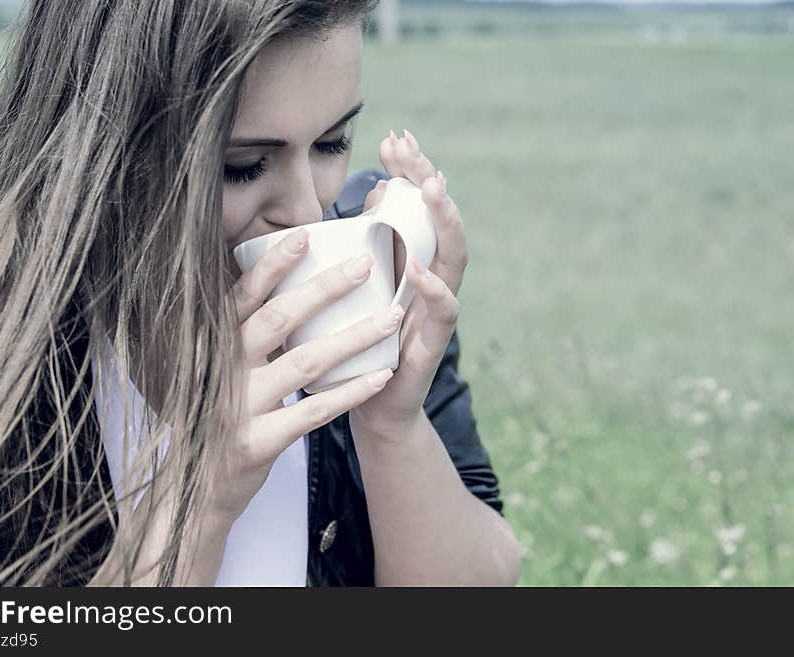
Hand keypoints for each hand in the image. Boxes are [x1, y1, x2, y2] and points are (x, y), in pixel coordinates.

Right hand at [207, 229, 406, 522]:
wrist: (197, 485)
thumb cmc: (221, 414)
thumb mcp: (221, 369)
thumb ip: (246, 334)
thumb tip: (290, 287)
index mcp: (214, 346)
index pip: (243, 296)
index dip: (273, 265)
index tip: (305, 235)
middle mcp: (223, 370)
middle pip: (278, 320)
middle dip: (324, 289)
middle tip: (365, 266)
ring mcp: (239, 408)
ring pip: (304, 363)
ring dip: (352, 338)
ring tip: (390, 319)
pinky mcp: (258, 442)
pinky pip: (313, 413)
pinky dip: (350, 393)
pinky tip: (381, 376)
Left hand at [349, 129, 466, 436]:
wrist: (371, 406)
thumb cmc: (364, 342)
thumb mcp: (364, 285)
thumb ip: (375, 241)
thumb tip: (380, 189)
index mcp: (415, 263)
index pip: (419, 209)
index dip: (411, 172)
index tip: (394, 138)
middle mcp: (433, 280)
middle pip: (442, 222)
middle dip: (427, 181)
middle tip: (410, 148)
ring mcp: (437, 310)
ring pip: (454, 258)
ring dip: (444, 221)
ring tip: (431, 188)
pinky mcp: (434, 342)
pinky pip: (443, 311)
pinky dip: (433, 288)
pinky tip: (419, 267)